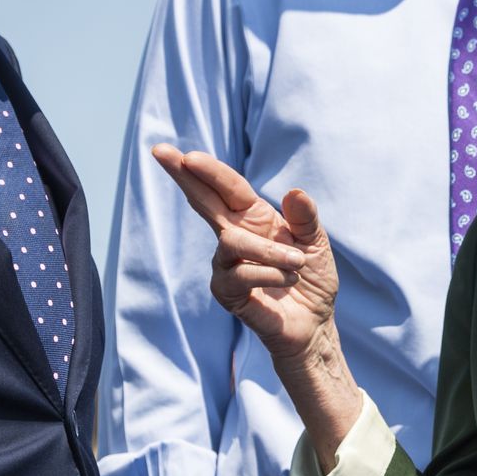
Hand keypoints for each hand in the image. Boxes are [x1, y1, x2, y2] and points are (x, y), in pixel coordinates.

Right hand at [152, 145, 338, 365]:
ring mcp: (226, 264)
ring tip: (298, 261)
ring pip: (231, 242)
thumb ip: (305, 218)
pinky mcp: (225, 292)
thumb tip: (294, 191)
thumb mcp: (316, 242)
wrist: (313, 322)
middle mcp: (234, 236)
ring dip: (268, 251)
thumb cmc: (311, 278)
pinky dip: (270, 274)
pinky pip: (240, 275)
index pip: (226, 187)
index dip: (207, 170)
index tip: (186, 155)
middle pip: (202, 200)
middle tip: (161, 152)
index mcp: (254, 217)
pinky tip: (288, 280)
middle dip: (183, 176)